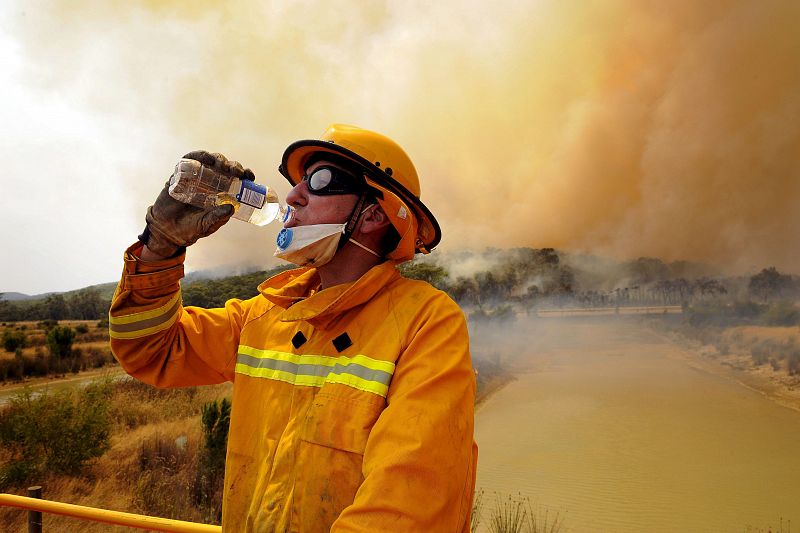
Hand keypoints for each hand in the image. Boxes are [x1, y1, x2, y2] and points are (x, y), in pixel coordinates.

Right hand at [139, 151, 254, 257]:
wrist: (167, 230)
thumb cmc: (191, 228)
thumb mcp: (207, 225)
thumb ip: (217, 218)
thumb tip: (231, 208)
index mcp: (221, 193)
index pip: (237, 180)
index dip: (245, 175)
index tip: (249, 176)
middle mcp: (211, 182)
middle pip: (226, 168)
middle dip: (234, 166)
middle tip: (236, 171)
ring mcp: (196, 177)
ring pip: (211, 161)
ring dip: (219, 159)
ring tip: (223, 165)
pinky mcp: (181, 174)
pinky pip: (190, 159)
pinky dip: (199, 156)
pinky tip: (206, 158)